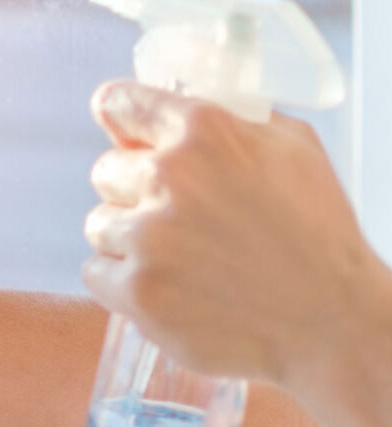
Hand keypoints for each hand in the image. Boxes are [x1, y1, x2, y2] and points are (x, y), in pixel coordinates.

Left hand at [81, 79, 386, 391]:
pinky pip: (96, 271)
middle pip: (106, 170)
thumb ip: (229, 117)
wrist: (330, 322)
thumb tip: (175, 105)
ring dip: (128, 238)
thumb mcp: (292, 147)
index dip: (121, 120)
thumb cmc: (317, 235)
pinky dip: (122, 281)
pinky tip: (166, 286)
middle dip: (133, 190)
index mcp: (205, 131)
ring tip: (180, 256)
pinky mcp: (136, 290)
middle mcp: (169, 177)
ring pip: (99, 223)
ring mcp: (148, 237)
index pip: (119, 103)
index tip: (123, 132)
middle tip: (178, 216)